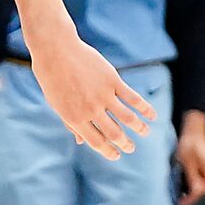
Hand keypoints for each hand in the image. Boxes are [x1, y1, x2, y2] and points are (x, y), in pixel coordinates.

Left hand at [28, 25, 154, 159]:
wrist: (55, 49)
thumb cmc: (52, 77)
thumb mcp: (56, 103)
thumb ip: (70, 122)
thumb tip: (80, 142)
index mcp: (74, 118)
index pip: (97, 142)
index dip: (109, 152)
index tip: (117, 155)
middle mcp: (90, 109)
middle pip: (114, 134)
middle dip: (125, 144)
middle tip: (131, 148)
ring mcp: (103, 95)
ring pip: (128, 119)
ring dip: (140, 128)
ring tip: (145, 132)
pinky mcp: (113, 81)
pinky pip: (133, 99)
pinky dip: (145, 109)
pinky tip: (152, 115)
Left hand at [178, 110, 204, 204]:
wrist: (194, 127)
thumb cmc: (189, 142)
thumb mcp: (186, 160)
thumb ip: (190, 176)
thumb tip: (192, 191)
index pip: (204, 189)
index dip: (193, 198)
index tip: (182, 203)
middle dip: (194, 195)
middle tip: (181, 200)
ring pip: (204, 183)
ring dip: (193, 189)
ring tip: (181, 194)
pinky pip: (202, 177)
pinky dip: (194, 181)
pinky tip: (185, 183)